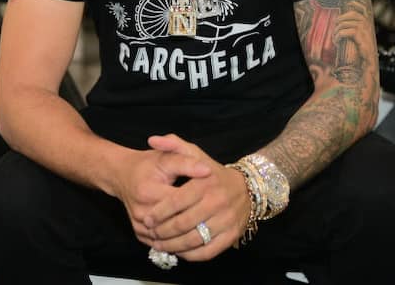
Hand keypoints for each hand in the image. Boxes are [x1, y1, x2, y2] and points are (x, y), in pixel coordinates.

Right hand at [108, 141, 211, 246]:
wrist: (123, 175)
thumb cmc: (149, 165)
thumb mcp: (167, 157)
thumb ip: (187, 162)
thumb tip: (207, 170)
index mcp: (148, 191)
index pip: (181, 202)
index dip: (200, 200)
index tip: (217, 197)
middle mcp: (142, 212)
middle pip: (177, 224)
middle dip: (198, 221)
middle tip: (217, 217)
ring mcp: (139, 226)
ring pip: (171, 238)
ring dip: (191, 235)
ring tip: (209, 228)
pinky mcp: (139, 234)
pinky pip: (163, 243)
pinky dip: (179, 242)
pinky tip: (194, 236)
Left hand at [143, 134, 251, 260]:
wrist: (247, 188)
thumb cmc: (213, 172)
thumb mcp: (195, 153)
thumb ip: (173, 145)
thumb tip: (152, 139)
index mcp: (204, 183)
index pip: (175, 202)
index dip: (158, 214)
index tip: (147, 220)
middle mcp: (217, 201)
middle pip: (182, 224)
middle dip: (162, 232)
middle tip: (152, 235)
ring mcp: (226, 220)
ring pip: (193, 240)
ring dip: (173, 246)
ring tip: (160, 245)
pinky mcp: (232, 235)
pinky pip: (208, 251)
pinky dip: (191, 255)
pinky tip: (180, 251)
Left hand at [332, 3, 376, 68]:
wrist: (368, 60)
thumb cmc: (362, 50)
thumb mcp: (360, 37)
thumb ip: (355, 29)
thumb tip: (342, 22)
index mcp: (367, 23)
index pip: (363, 9)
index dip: (356, 4)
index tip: (348, 3)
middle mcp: (367, 25)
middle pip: (352, 14)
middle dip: (341, 18)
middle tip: (335, 26)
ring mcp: (364, 30)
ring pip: (345, 24)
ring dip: (337, 30)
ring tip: (335, 37)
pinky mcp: (360, 36)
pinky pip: (345, 32)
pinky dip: (338, 36)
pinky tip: (337, 41)